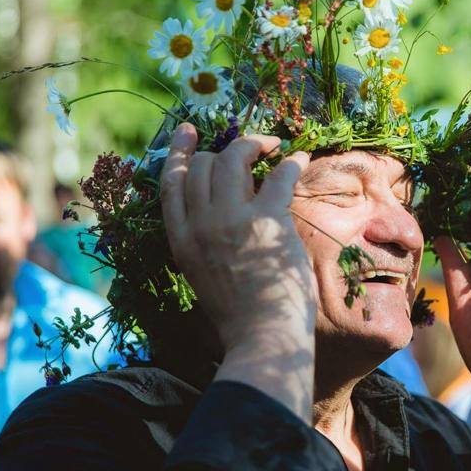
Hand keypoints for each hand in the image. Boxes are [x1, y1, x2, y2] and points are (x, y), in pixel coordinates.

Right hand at [159, 123, 315, 362]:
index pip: (171, 183)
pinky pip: (278, 176)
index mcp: (181, 241)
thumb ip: (204, 243)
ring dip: (254, 145)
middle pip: (202, 166)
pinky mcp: (266, 221)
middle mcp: (200, 225)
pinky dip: (291, 162)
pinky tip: (299, 158)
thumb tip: (218, 216)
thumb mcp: (204, 276)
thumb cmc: (240, 316)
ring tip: (273, 146)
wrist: (261, 338)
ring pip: (232, 159)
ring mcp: (230, 220)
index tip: (188, 132)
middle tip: (248, 147)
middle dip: (223, 149)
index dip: (179, 152)